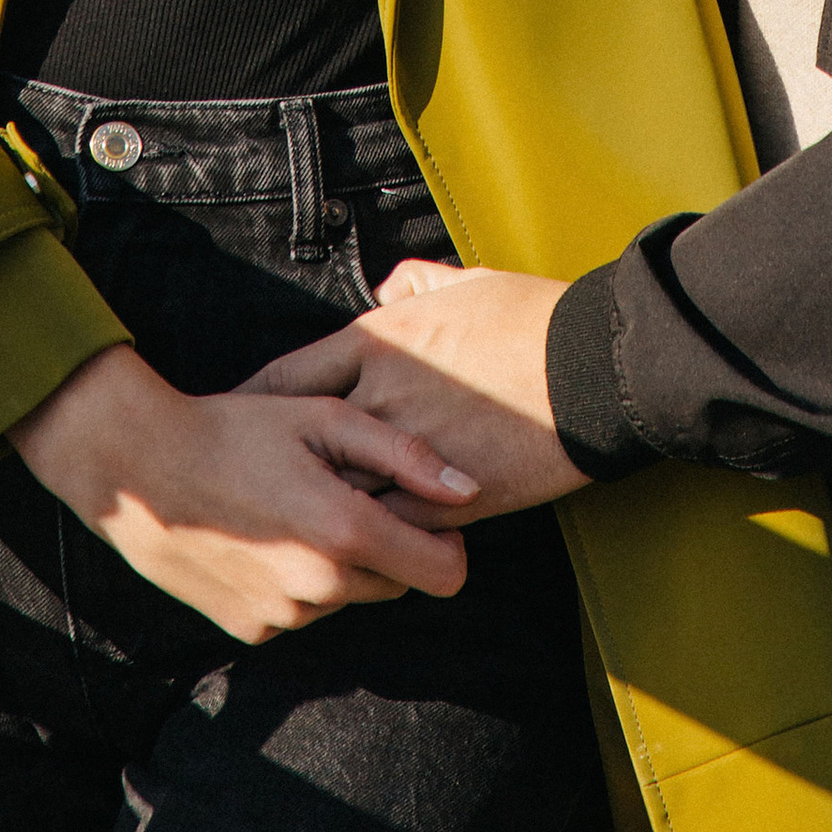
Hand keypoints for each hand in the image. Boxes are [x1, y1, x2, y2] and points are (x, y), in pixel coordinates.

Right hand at [10, 343, 480, 643]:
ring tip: (297, 506)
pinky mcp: (251, 631)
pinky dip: (298, 580)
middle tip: (346, 492)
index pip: (447, 574)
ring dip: (341, 561)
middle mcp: (319, 590)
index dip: (447, 542)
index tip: (423, 509)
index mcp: (345, 535)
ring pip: (349, 595)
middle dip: (389, 544)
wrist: (140, 471)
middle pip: (398, 582)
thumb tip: (472, 491)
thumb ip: (405, 455)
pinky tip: (266, 534)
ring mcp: (283, 618)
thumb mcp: (324, 418)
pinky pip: (303, 611)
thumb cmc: (238, 429)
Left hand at [244, 264, 584, 518]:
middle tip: (245, 490)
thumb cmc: (532, 318)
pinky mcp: (449, 497)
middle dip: (276, 469)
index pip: (292, 377)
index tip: (240, 419)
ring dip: (324, 511)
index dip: (259, 402)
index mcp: (380, 342)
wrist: (591, 369)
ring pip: (345, 494)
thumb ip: (415, 282)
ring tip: (295, 531)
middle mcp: (383, 396)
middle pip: (306, 444)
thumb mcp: (467, 282)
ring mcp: (412, 451)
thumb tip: (385, 287)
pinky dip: (378, 538)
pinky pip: (395, 527)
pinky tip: (366, 549)